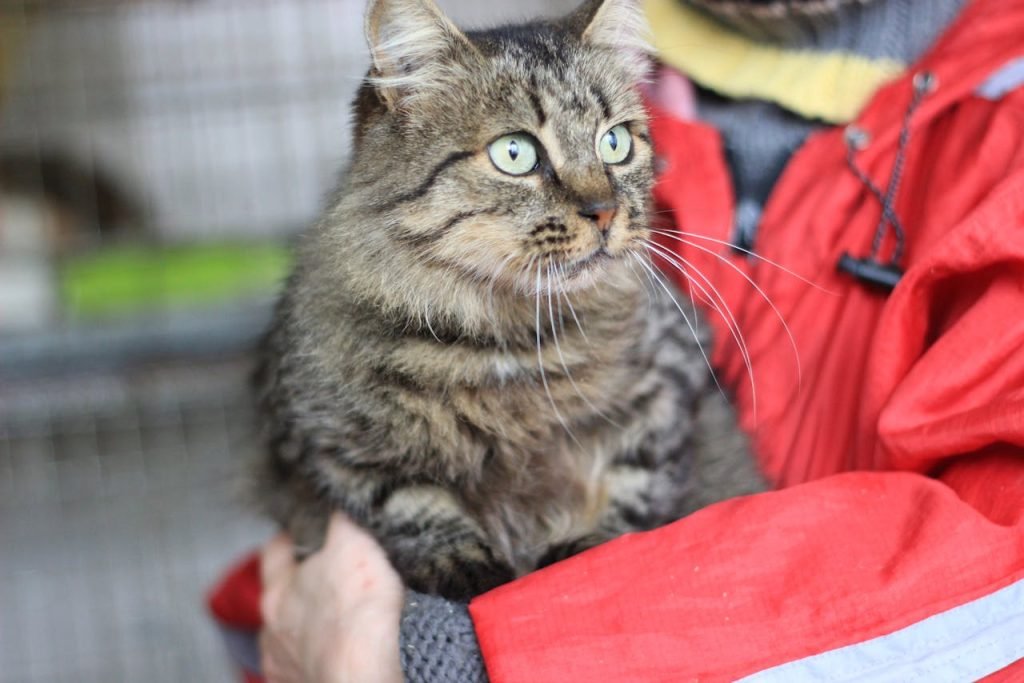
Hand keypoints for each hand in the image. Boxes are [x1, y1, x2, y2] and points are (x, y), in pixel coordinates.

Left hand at [260, 513, 403, 682]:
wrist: (362, 672)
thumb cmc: (357, 609)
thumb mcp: (354, 544)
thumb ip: (342, 521)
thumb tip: (339, 498)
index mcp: (279, 590)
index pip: (275, 553)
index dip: (287, 540)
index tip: (297, 532)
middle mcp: (272, 629)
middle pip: (279, 599)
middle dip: (298, 590)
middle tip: (323, 581)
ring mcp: (282, 663)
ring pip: (287, 638)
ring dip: (304, 631)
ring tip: (332, 626)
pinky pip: (302, 670)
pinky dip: (314, 661)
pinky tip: (333, 656)